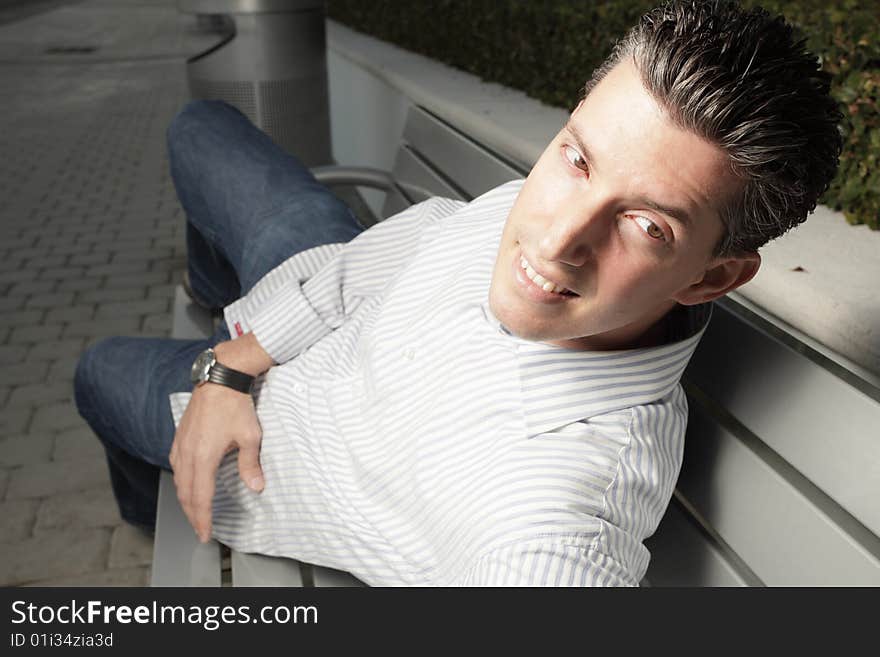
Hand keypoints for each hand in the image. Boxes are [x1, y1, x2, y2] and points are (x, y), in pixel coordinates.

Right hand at [169, 382, 263, 542]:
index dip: (203, 518)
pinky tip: (187, 484)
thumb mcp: (250, 436)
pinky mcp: (180, 436)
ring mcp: (181, 444)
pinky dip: (181, 481)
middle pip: (186, 494)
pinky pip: (176, 466)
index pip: (201, 497)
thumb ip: (250, 464)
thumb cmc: (235, 404)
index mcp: (203, 457)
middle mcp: (187, 453)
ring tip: (195, 512)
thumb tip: (256, 487)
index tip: (205, 534)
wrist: (220, 378)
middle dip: (193, 515)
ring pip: (179, 481)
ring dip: (186, 500)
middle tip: (200, 529)